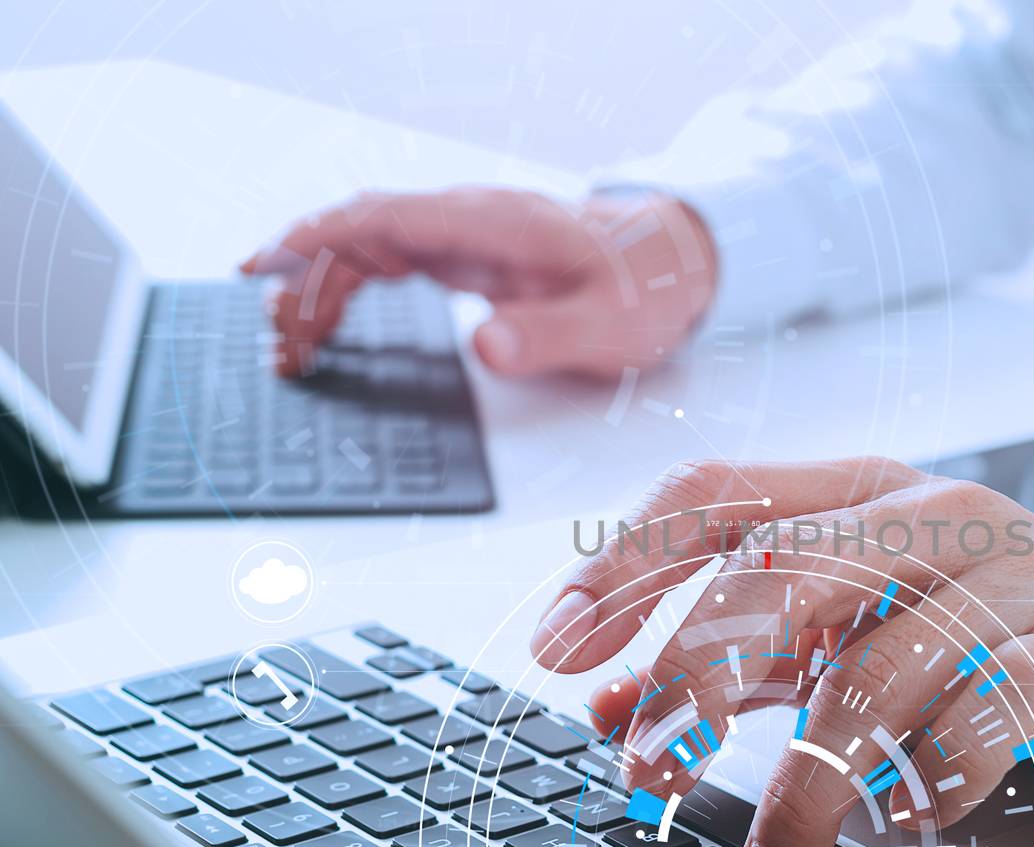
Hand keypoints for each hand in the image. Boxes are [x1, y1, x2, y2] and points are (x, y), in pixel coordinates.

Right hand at [240, 187, 716, 376]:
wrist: (674, 264)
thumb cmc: (642, 291)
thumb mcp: (608, 326)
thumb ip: (548, 337)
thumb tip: (486, 346)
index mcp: (493, 225)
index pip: (386, 218)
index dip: (320, 238)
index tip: (266, 265)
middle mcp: (468, 219)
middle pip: (362, 232)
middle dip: (306, 278)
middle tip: (275, 341)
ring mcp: (462, 234)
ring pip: (367, 247)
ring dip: (320, 289)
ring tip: (288, 347)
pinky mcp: (464, 254)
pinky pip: (387, 260)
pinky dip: (348, 287)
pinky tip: (321, 319)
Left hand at [532, 457, 1033, 846]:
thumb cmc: (990, 629)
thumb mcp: (854, 630)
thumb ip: (744, 658)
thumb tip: (609, 706)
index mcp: (864, 496)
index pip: (720, 493)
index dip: (628, 563)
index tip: (557, 647)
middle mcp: (936, 519)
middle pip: (785, 568)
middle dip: (697, 672)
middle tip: (646, 765)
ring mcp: (1019, 578)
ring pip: (883, 661)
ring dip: (810, 775)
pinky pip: (994, 709)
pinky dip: (937, 775)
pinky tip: (911, 816)